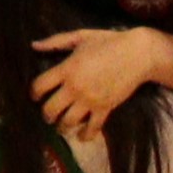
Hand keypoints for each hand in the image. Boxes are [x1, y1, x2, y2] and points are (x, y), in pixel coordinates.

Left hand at [33, 27, 172, 139]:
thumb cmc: (109, 42)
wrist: (138, 53)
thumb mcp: (80, 36)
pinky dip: (85, 135)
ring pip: (67, 122)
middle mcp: (75, 87)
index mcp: (67, 69)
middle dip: (46, 114)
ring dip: (61, 126)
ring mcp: (90, 100)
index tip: (36, 96)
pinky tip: (81, 135)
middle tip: (48, 114)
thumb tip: (34, 45)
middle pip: (50, 109)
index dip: (34, 93)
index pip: (40, 86)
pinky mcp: (105, 108)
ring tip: (61, 126)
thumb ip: (56, 42)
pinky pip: (91, 128)